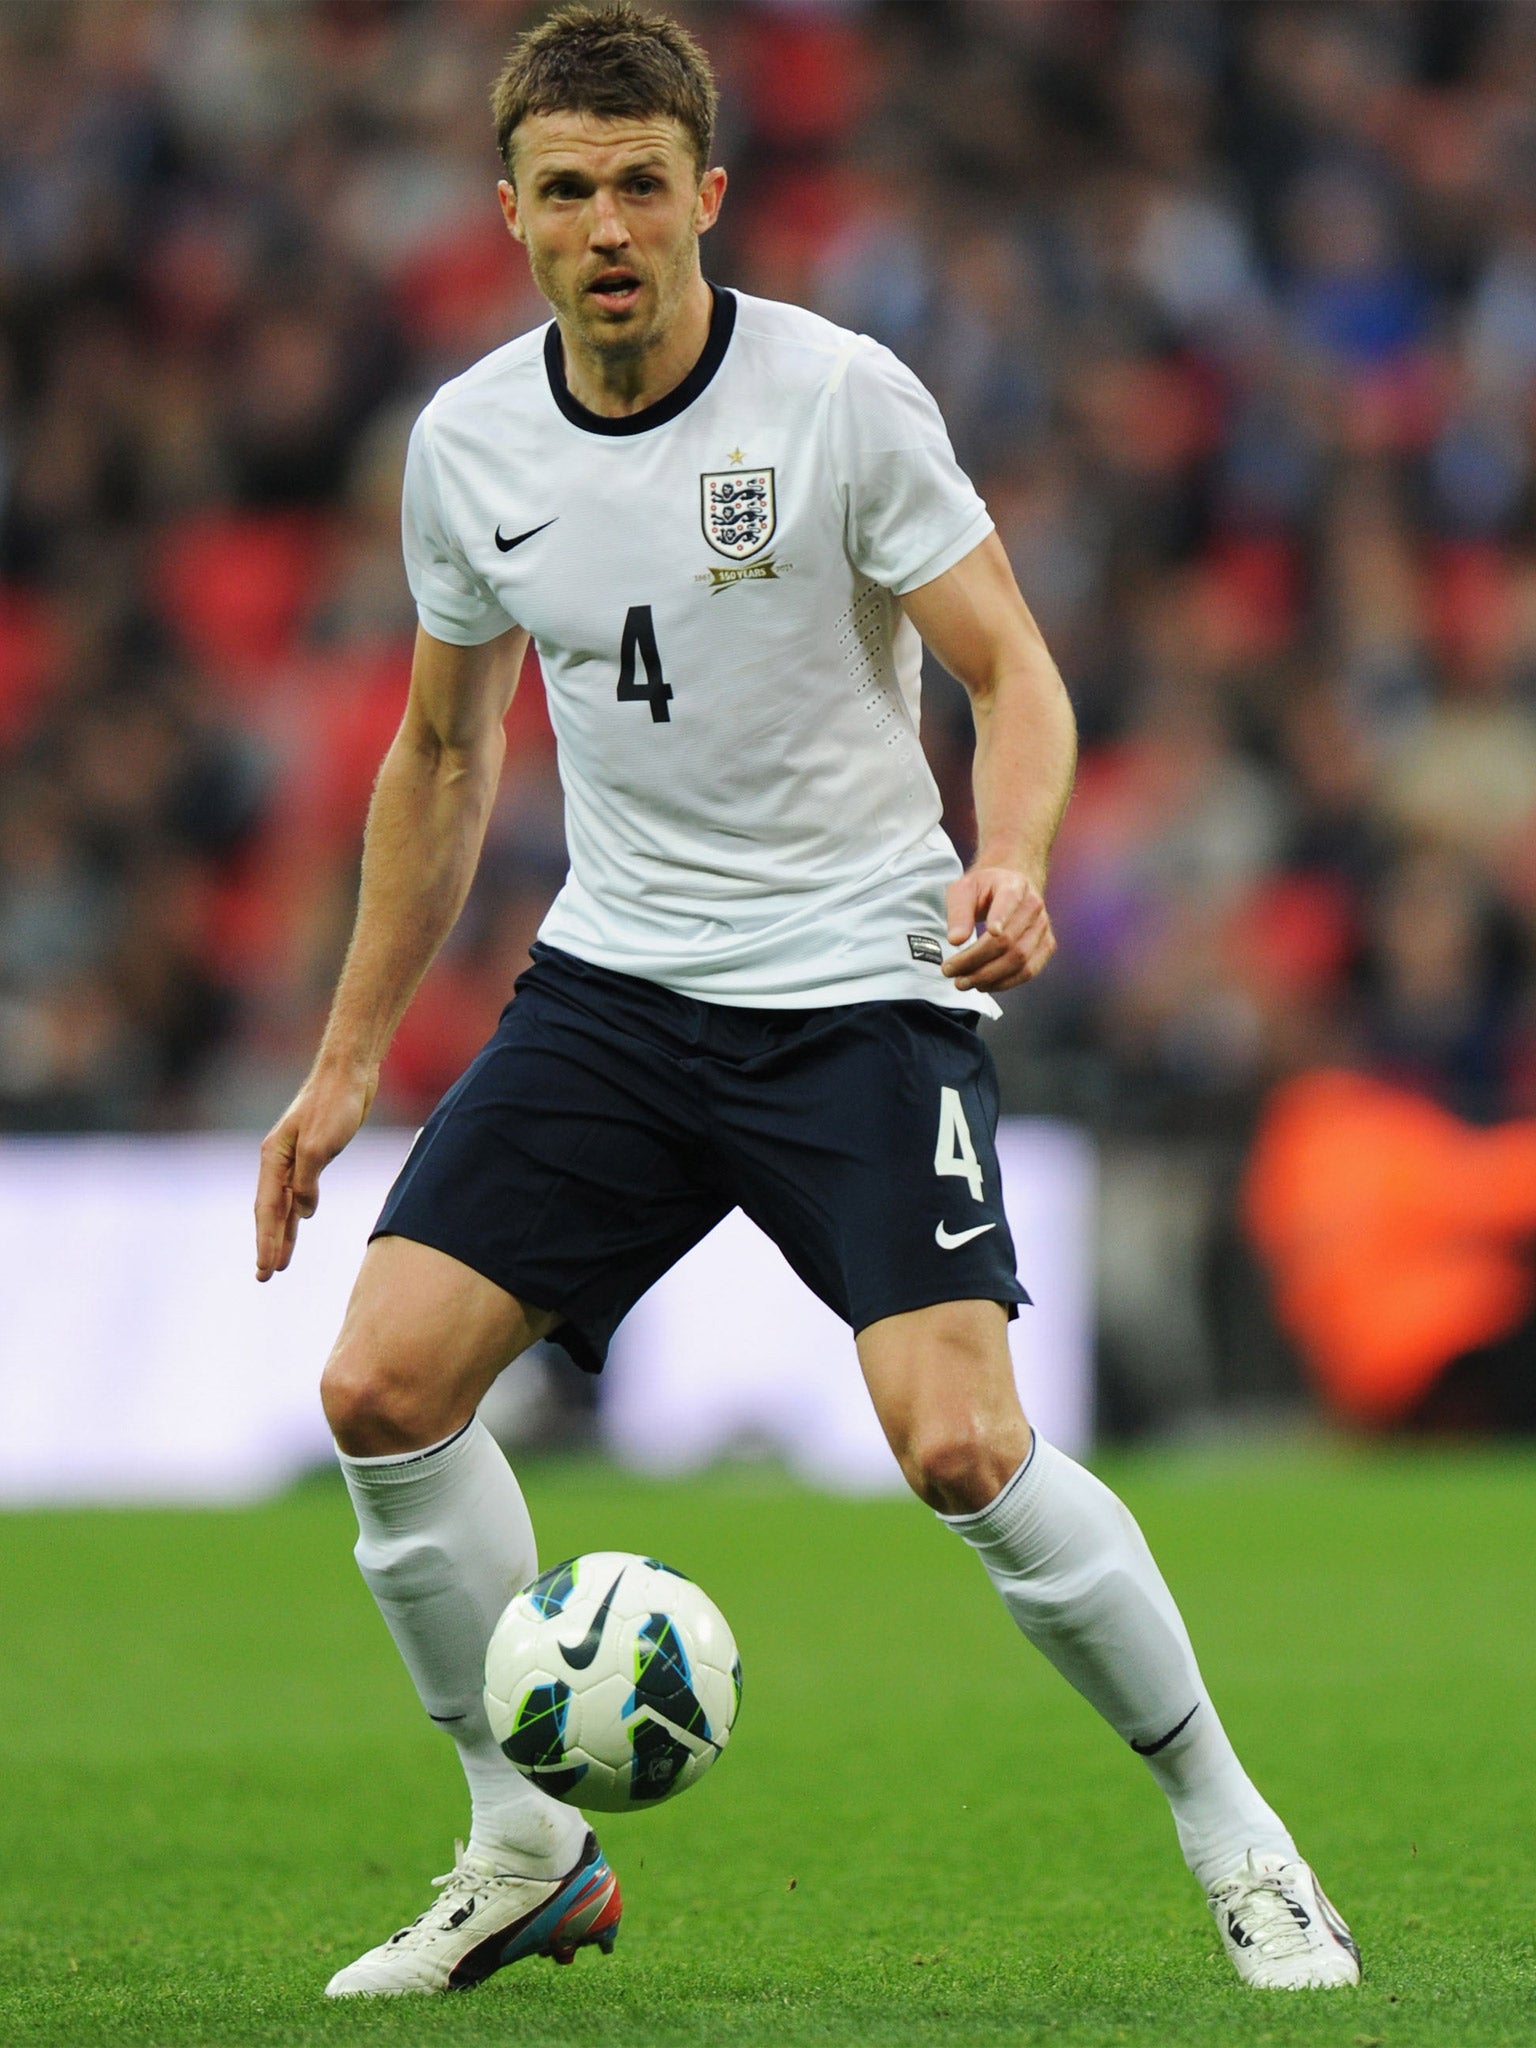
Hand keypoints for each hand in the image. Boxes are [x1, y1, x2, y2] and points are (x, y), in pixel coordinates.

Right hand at [254, 1061, 376, 1280]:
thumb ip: (307, 1182)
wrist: (349, 1072)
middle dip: (268, 1244)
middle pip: (271, 1211)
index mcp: (273, 1158)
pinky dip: (300, 1209)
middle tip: (265, 1277)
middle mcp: (279, 1160)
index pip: (268, 1209)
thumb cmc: (334, 1104)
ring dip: (284, 1232)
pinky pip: (302, 1190)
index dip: (266, 1241)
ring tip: (280, 1262)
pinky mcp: (315, 1153)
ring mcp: (296, 1157)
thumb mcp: (319, 1146)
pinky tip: (302, 1221)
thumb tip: (303, 1213)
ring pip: (286, 1203)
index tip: (265, 1270)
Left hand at [942, 865, 1055, 993]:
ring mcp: (1042, 928)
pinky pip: (1028, 971)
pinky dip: (1004, 983)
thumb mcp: (963, 890)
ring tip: (962, 982)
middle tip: (949, 971)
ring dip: (988, 976)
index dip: (1001, 917)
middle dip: (976, 960)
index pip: (1009, 900)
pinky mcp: (1045, 946)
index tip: (990, 931)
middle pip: (1008, 940)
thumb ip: (958, 913)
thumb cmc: (983, 889)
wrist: (1009, 887)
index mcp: (1014, 884)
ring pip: (1019, 960)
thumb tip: (955, 940)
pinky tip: (982, 985)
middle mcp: (1033, 905)